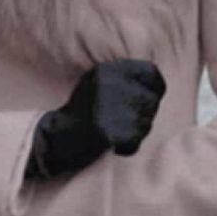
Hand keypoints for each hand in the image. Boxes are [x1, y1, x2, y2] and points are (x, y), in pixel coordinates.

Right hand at [25, 59, 166, 179]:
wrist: (59, 136)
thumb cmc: (83, 110)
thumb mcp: (99, 82)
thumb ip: (125, 79)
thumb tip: (157, 86)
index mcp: (107, 70)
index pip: (151, 72)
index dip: (156, 87)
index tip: (152, 97)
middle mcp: (110, 85)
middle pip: (151, 101)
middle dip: (146, 114)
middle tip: (129, 122)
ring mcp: (110, 109)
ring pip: (146, 122)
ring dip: (138, 131)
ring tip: (118, 131)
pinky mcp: (110, 131)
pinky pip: (137, 140)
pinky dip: (130, 146)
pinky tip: (116, 145)